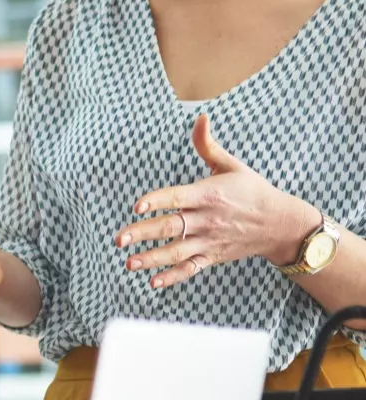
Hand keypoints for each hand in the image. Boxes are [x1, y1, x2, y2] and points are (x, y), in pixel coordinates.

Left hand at [117, 114, 316, 288]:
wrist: (281, 224)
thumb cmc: (252, 190)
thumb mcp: (232, 165)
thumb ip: (208, 145)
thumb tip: (200, 117)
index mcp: (209, 194)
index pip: (177, 197)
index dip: (157, 201)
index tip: (137, 206)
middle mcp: (207, 219)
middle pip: (171, 227)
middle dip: (143, 233)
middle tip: (119, 239)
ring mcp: (210, 240)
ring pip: (177, 252)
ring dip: (152, 259)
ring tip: (128, 263)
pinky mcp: (213, 256)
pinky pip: (191, 269)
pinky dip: (173, 277)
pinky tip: (153, 282)